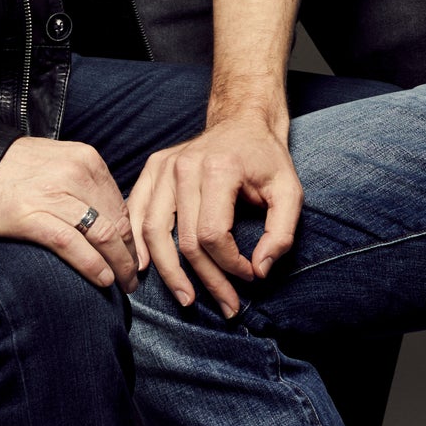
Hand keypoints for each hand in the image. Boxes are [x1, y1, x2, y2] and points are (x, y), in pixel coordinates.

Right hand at [0, 136, 138, 292]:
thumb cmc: (12, 169)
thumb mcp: (58, 162)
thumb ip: (84, 183)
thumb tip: (110, 217)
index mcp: (85, 159)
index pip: (121, 204)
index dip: (131, 235)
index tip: (134, 256)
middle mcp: (75, 173)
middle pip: (117, 221)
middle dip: (129, 254)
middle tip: (133, 277)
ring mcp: (54, 194)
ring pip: (103, 235)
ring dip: (118, 266)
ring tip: (124, 285)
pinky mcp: (32, 216)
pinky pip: (72, 245)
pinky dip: (93, 266)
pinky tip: (102, 281)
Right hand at [128, 114, 302, 315]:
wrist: (242, 120)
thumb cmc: (266, 159)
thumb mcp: (289, 191)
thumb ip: (281, 233)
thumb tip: (259, 270)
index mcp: (219, 169)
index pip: (213, 235)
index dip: (230, 265)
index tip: (250, 275)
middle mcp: (185, 166)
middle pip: (185, 239)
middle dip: (207, 279)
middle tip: (226, 304)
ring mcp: (165, 166)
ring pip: (154, 231)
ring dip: (168, 272)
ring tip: (186, 298)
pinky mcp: (153, 168)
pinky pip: (136, 211)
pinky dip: (137, 241)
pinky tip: (144, 266)